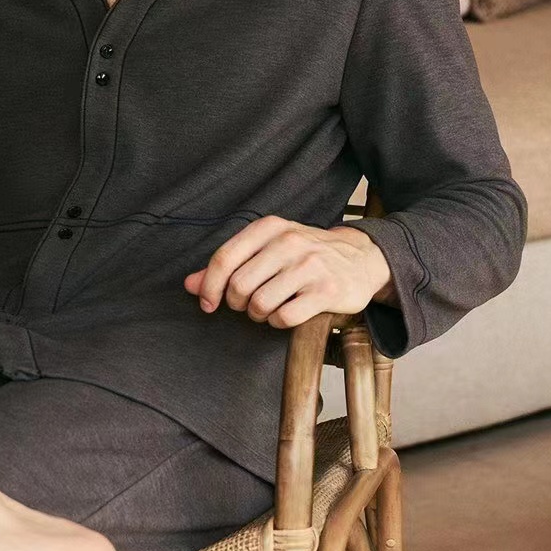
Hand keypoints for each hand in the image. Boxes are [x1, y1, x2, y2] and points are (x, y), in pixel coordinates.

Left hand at [184, 216, 395, 328]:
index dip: (210, 287)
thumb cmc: (306, 256)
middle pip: (239, 285)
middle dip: (237, 304)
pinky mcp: (326, 291)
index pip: (224, 258)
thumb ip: (229, 266)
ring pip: (259, 303)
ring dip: (258, 314)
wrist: (361, 259)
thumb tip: (190, 285)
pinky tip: (287, 314)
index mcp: (270, 228)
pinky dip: (278, 323)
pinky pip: (284, 318)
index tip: (209, 303)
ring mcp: (310, 266)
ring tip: (269, 309)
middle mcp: (289, 242)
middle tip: (248, 305)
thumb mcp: (268, 250)